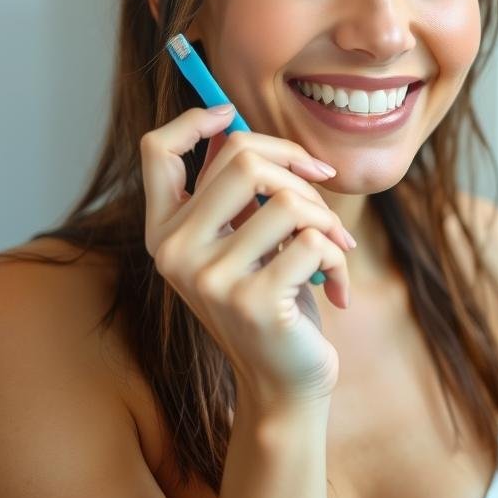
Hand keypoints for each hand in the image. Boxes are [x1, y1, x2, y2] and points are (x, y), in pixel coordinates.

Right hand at [141, 106, 353, 410]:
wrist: (286, 383)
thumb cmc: (275, 297)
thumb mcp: (245, 240)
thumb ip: (234, 193)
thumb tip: (236, 125)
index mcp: (166, 230)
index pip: (158, 150)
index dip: (195, 119)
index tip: (232, 114)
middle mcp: (175, 251)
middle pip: (243, 157)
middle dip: (298, 168)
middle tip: (321, 197)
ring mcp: (210, 278)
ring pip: (289, 199)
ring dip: (328, 220)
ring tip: (334, 250)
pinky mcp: (253, 301)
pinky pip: (316, 241)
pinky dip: (339, 257)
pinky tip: (336, 288)